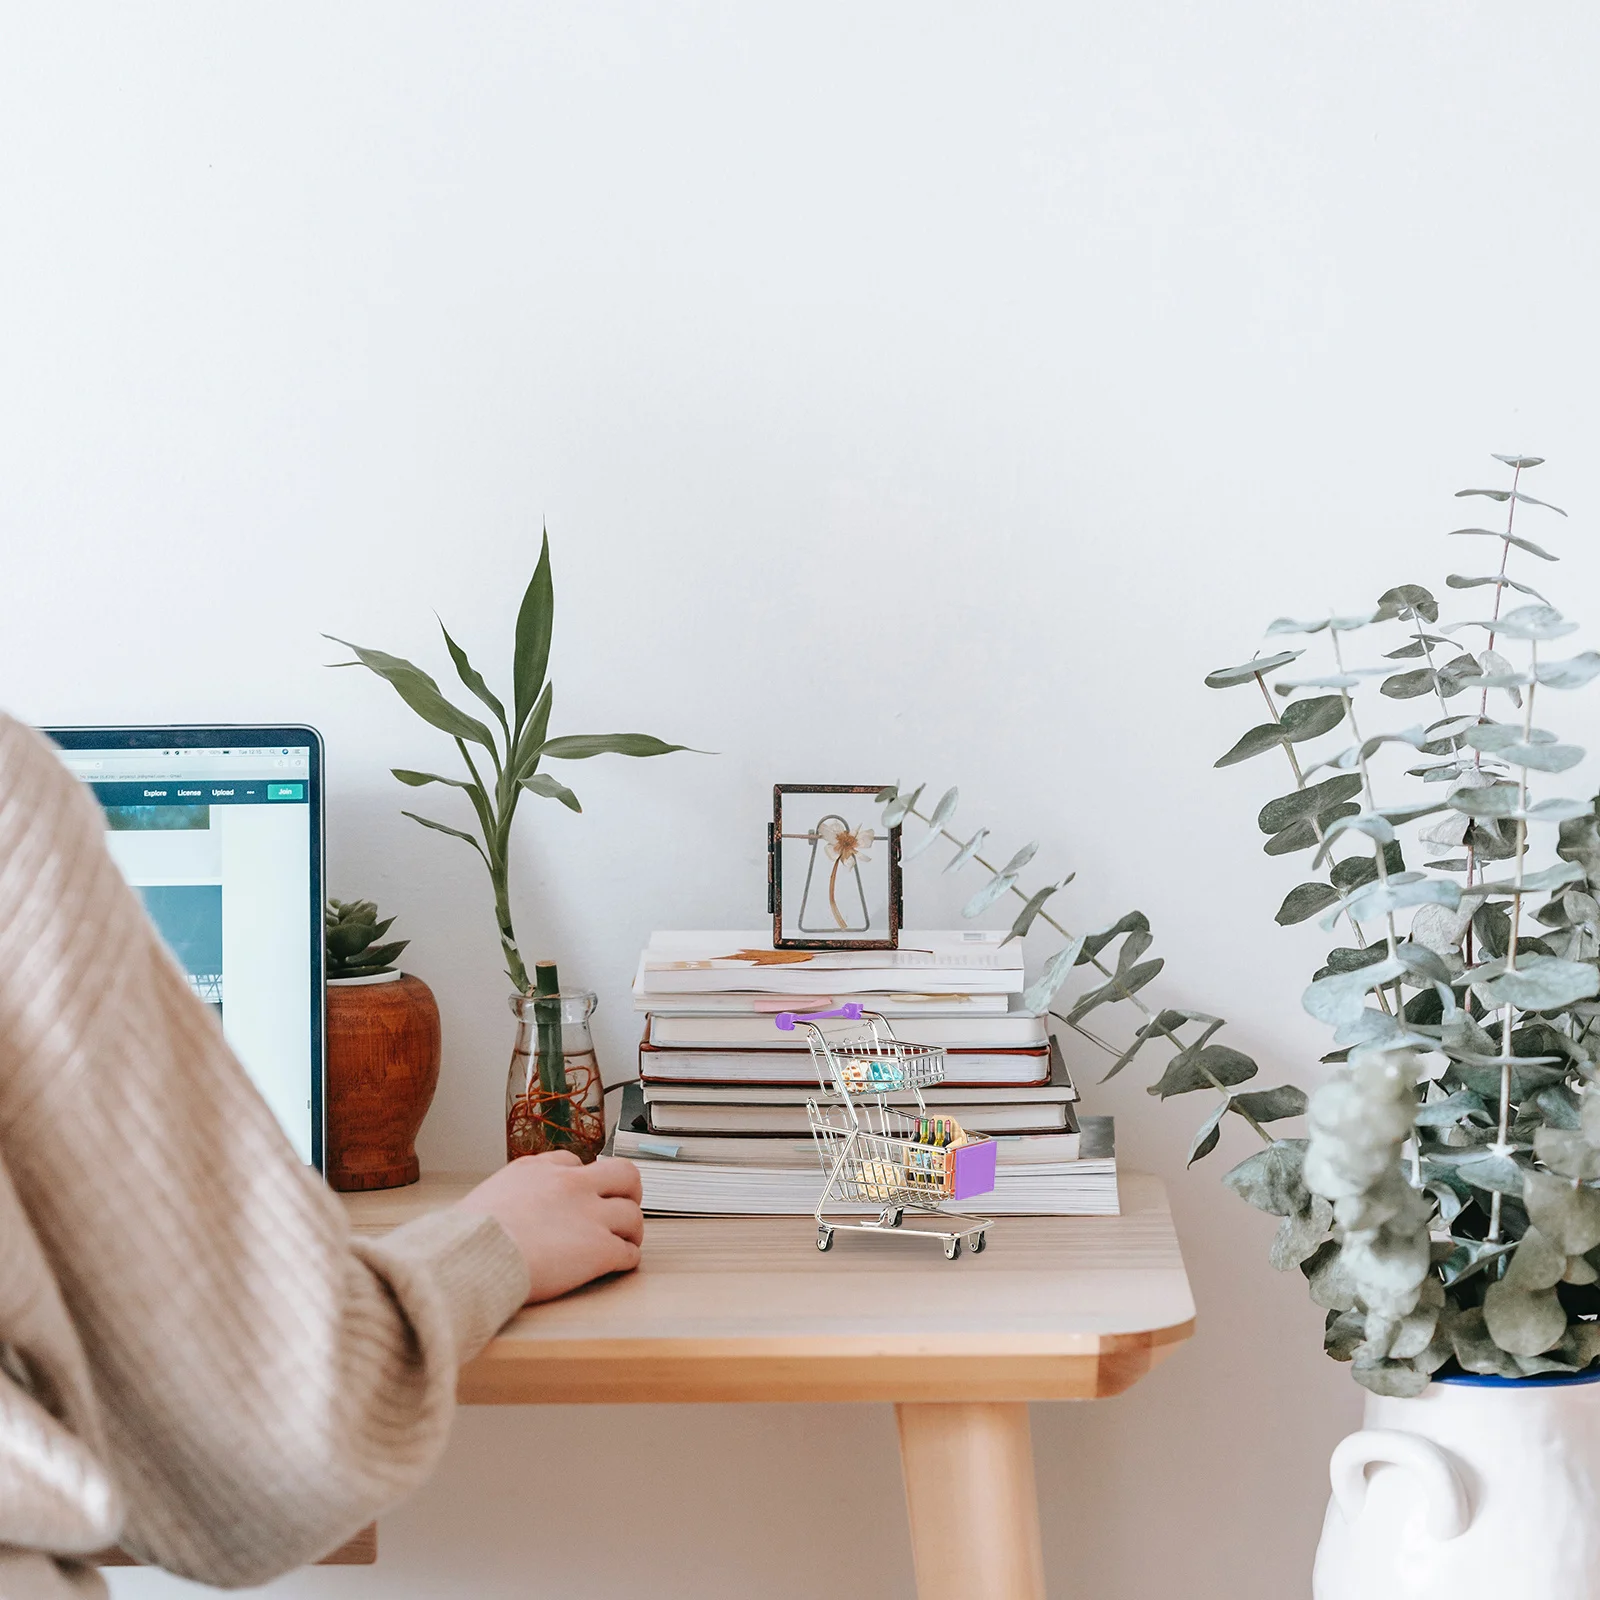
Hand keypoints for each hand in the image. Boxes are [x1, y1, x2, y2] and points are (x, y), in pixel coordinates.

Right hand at [457, 1152, 643, 1303]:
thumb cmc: (468, 1236)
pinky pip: (628, 1252)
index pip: (574, 1162)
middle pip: (623, 1174)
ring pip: (632, 1215)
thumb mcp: (488, 1195)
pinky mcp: (599, 1249)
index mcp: (539, 1170)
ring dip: (631, 1230)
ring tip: (625, 1241)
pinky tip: (619, 1264)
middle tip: (625, 1204)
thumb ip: (512, 1194)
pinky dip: (627, 1259)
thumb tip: (511, 1209)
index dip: (582, 1179)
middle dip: (628, 1191)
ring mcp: (590, 1215)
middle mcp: (571, 1185)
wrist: (474, 1256)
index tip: (582, 1192)